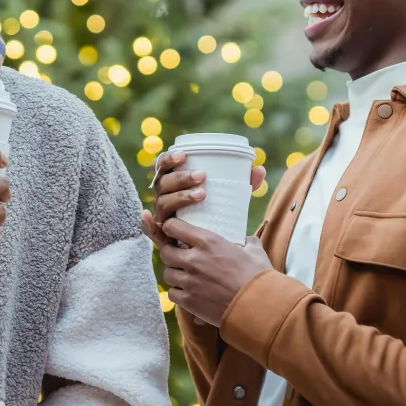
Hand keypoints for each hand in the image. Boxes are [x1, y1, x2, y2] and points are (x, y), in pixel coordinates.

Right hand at [139, 150, 265, 249]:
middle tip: (203, 177)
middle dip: (181, 178)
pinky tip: (145, 216)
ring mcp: (164, 216)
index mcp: (174, 184)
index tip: (184, 155)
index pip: (163, 166)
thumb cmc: (220, 216)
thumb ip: (243, 185)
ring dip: (180, 196)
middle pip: (163, 183)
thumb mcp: (230, 199)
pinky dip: (146, 224)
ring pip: (163, 203)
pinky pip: (153, 230)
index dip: (168, 158)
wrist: (218, 250)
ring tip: (202, 195)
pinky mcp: (165, 236)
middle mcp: (164, 198)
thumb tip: (259, 169)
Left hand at [159, 219, 273, 326]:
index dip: (171, 229)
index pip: (173, 226)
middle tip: (181, 259)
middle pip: (165, 252)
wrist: (260, 307)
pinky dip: (179, 294)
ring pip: (167, 274)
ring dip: (175, 275)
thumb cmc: (259, 278)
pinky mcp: (189, 301)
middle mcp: (194, 259)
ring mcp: (189, 281)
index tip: (174, 233)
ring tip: (187, 278)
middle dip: (171, 255)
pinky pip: (172, 294)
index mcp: (208, 242)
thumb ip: (247, 242)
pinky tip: (190, 294)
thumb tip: (247, 240)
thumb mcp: (255, 252)